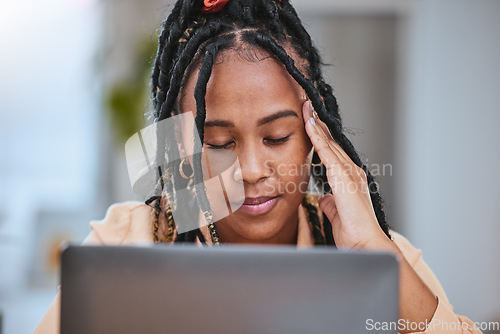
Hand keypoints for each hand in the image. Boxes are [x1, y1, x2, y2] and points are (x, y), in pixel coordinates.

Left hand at [303, 100, 395, 251]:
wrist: (364, 244)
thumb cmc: (353, 232)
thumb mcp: (336, 213)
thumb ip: (330, 203)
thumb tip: (323, 198)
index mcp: (349, 179)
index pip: (331, 153)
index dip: (321, 137)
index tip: (311, 122)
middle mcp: (351, 171)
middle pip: (331, 143)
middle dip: (318, 124)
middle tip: (308, 106)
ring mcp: (349, 172)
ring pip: (329, 143)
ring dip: (316, 124)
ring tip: (306, 107)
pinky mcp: (344, 176)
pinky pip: (326, 152)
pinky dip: (317, 137)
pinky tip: (309, 124)